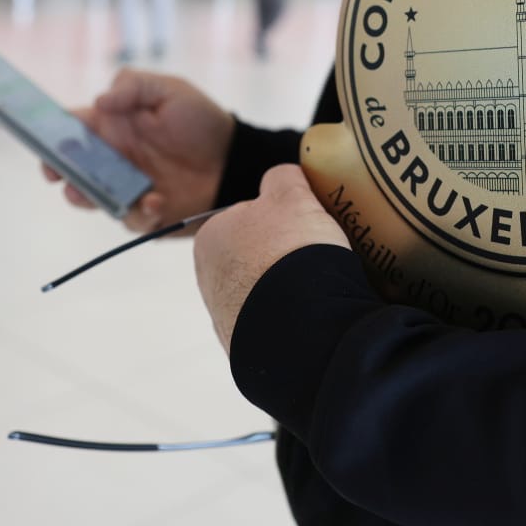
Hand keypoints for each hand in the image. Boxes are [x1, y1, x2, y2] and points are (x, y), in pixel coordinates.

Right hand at [42, 68, 234, 232]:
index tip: (45, 140)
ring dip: (85, 197)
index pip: (73, 128)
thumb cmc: (201, 121)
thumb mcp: (170, 90)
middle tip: (55, 173)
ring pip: (92, 197)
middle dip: (58, 170)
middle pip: (73, 166)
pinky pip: (131, 218)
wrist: (234, 161)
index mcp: (113, 126)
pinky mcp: (145, 213)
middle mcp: (113, 158)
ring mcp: (126, 187)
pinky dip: (139, 213)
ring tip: (84, 194)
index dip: (53, 133)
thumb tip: (99, 101)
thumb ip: (134, 87)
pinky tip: (155, 200)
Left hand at [193, 164, 349, 352]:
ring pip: (265, 291)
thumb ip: (283, 179)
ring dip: (288, 288)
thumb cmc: (290, 252)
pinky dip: (292, 316)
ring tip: (316, 288)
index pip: (249, 216)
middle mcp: (209, 279)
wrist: (300, 325)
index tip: (304, 226)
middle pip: (256, 256)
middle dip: (282, 256)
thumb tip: (283, 177)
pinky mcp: (246, 347)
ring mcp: (226, 318)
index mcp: (210, 238)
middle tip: (314, 256)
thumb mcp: (291, 196)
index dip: (283, 218)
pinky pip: (275, 322)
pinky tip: (312, 313)